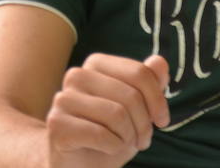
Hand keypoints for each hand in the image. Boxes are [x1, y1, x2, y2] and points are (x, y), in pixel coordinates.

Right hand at [45, 53, 169, 167]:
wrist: (80, 163)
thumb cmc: (110, 133)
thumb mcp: (137, 108)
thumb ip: (148, 82)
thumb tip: (159, 62)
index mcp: (96, 64)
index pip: (139, 73)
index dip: (158, 101)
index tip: (162, 121)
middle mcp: (76, 76)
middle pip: (131, 96)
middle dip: (144, 125)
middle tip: (141, 140)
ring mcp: (63, 99)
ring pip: (117, 115)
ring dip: (128, 137)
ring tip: (123, 143)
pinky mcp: (57, 124)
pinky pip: (101, 134)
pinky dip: (113, 147)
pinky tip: (106, 149)